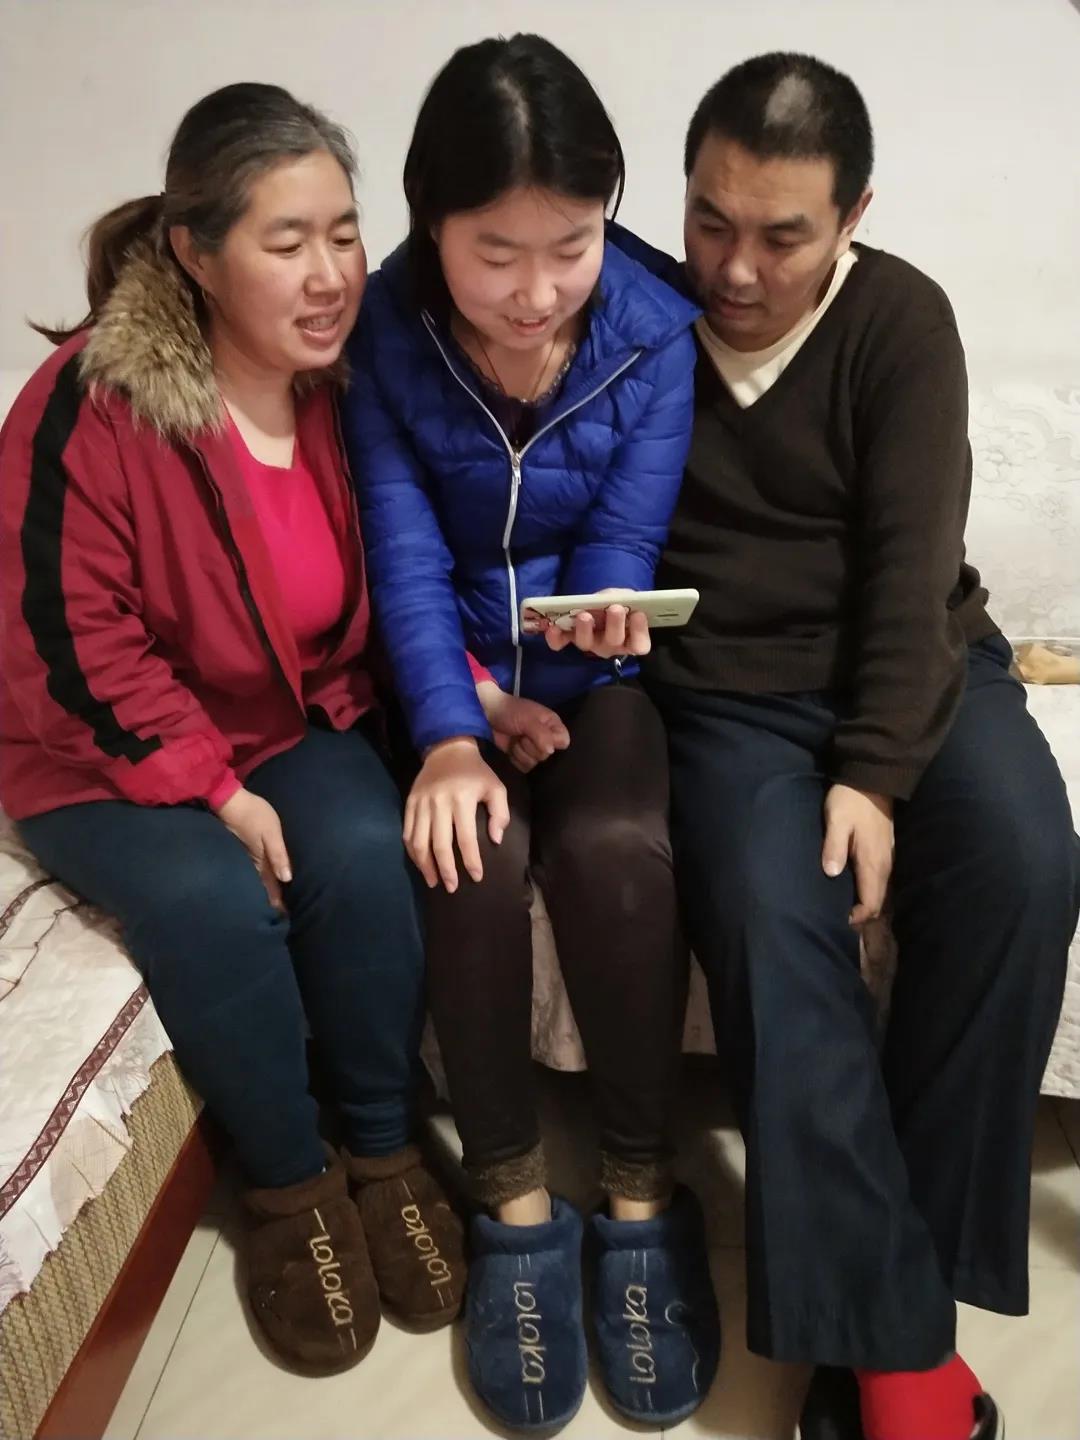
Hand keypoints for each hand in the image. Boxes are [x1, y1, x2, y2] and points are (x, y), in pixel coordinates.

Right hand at [215, 787, 291, 910]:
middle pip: (262, 887)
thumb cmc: (253, 814)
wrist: (228, 801)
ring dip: (262, 891)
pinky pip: (249, 871)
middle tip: (279, 917)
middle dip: (270, 901)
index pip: (271, 887)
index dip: (278, 902)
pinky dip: (255, 880)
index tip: (285, 917)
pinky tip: (256, 882)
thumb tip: (287, 878)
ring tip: (269, 904)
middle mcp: (251, 864)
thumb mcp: (271, 832)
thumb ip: (278, 854)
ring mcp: (243, 858)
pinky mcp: (239, 851)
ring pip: (254, 880)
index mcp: (261, 862)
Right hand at [403, 736, 509, 891]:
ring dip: (425, 866)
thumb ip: (501, 813)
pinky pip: (407, 833)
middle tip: (452, 887)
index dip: (471, 860)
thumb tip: (495, 840)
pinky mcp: (409, 803)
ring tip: (433, 882)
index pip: (466, 838)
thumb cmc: (475, 772)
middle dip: (446, 870)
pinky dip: (413, 852)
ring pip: (419, 842)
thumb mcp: (496, 787)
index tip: (476, 877)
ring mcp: (421, 803)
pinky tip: (421, 864)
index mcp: (462, 799)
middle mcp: (439, 802)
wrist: (447, 749)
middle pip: (440, 845)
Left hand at [476, 681, 570, 773]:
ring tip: (515, 740)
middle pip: (546, 754)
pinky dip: (515, 759)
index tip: (538, 735)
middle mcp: (547, 738)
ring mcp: (534, 749)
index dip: (552, 742)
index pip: (563, 742)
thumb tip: (550, 751)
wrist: (490, 713)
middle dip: (530, 746)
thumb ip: (541, 734)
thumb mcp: (527, 720)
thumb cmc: (511, 711)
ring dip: (521, 752)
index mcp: (552, 725)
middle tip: (521, 734)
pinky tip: (511, 748)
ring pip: (535, 762)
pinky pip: (525, 767)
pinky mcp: (522, 757)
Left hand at [542, 589, 651, 658]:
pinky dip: (555, 638)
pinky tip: (553, 627)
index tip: (638, 614)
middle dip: (614, 625)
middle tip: (615, 609)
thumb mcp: (625, 597)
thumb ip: (622, 598)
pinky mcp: (570, 639)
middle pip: (613, 642)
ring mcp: (589, 644)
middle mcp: (610, 646)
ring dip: (585, 629)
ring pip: (586, 643)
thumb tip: (612, 598)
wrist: (600, 602)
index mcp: (630, 639)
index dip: (640, 632)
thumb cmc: (618, 602)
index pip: (640, 645)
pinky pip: (561, 643)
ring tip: (584, 615)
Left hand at [822, 784, 894, 925]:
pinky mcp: (886, 851)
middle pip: (878, 903)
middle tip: (839, 918)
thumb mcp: (836, 820)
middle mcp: (885, 865)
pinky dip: (869, 890)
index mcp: (873, 862)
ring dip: (866, 903)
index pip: (871, 903)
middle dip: (862, 916)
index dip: (857, 917)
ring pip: (880, 892)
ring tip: (844, 907)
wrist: (872, 778)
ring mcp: (888, 858)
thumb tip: (832, 874)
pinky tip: (853, 887)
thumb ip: (834, 847)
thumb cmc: (850, 800)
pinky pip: (880, 880)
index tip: (838, 920)